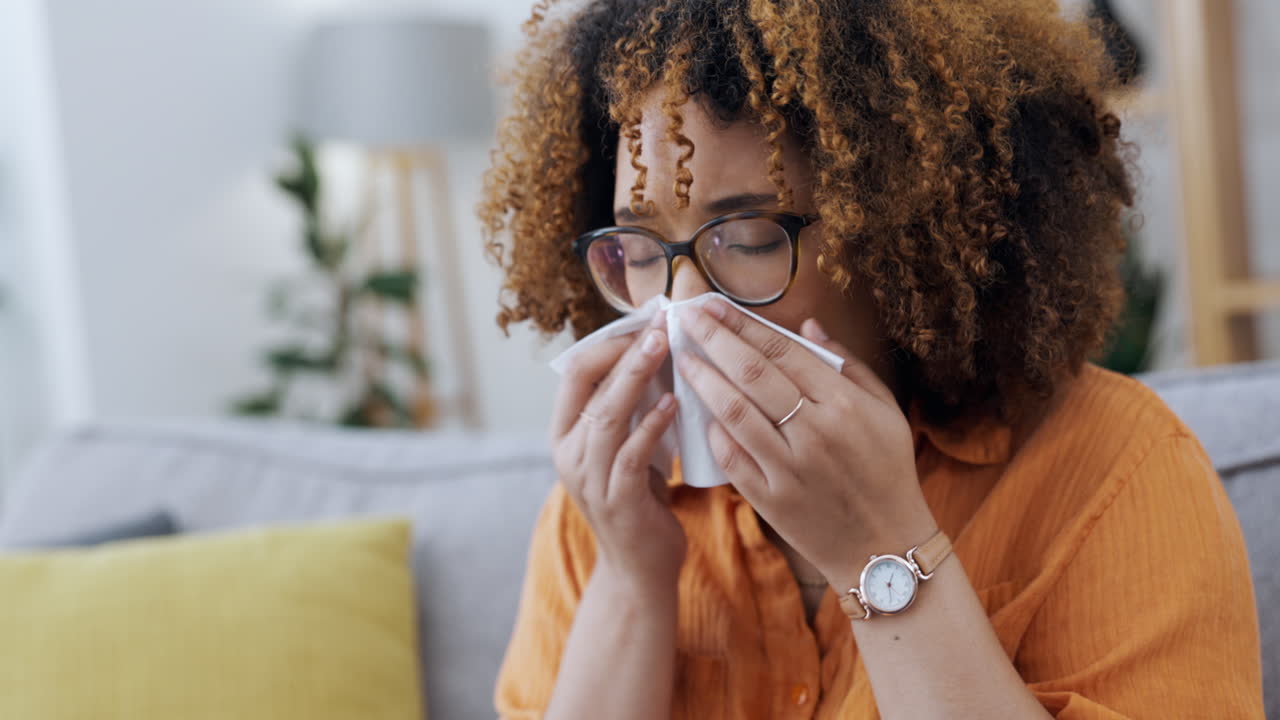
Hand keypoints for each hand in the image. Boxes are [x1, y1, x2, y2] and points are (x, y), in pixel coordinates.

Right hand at [550, 310, 685, 590]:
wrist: (639, 570)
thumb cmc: (641, 501)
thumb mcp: (627, 448)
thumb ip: (631, 410)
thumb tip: (660, 351)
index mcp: (566, 434)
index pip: (575, 372)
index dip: (609, 342)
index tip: (647, 319)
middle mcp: (569, 453)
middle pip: (590, 387)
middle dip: (626, 350)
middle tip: (660, 321)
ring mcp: (589, 479)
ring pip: (606, 415)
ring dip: (637, 377)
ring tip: (664, 347)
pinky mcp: (617, 501)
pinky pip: (630, 454)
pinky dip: (651, 425)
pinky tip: (673, 403)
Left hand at [675, 299, 936, 592]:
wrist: (884, 546)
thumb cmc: (886, 471)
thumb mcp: (884, 410)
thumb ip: (847, 363)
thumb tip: (807, 324)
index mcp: (843, 403)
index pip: (781, 350)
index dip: (742, 324)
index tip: (713, 306)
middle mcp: (815, 431)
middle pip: (752, 373)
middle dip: (714, 339)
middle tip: (687, 317)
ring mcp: (790, 467)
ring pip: (734, 412)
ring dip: (703, 380)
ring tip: (682, 358)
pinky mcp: (771, 499)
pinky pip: (732, 457)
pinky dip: (713, 433)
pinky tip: (699, 413)